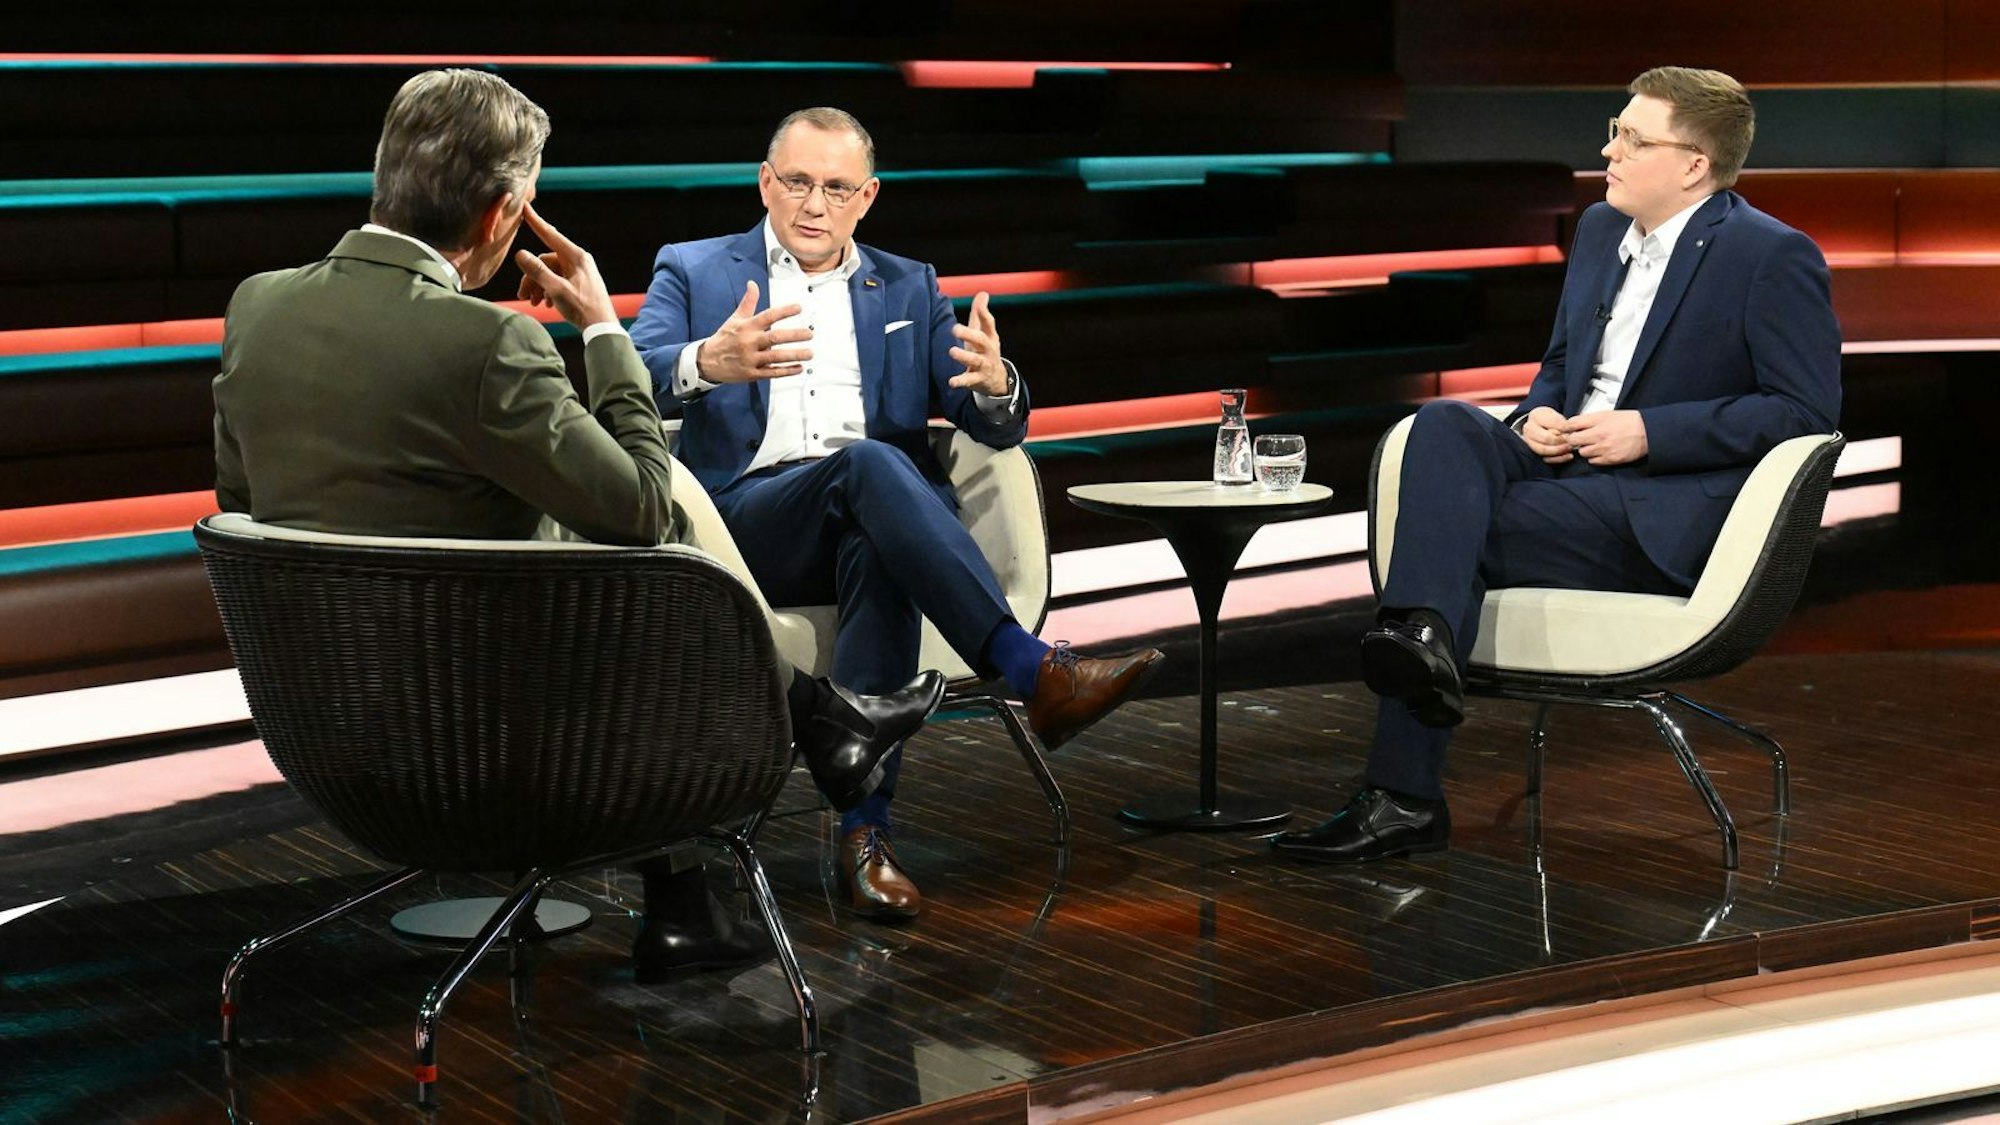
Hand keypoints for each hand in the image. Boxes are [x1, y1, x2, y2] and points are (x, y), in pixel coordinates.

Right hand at [512, 204, 617, 328]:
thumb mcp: (556, 289)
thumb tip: (520, 254)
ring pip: (550, 273)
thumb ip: (537, 271)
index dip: (536, 221)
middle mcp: (578, 261)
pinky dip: (549, 290)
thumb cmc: (582, 307)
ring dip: (538, 286)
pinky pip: (558, 281)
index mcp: (576, 257)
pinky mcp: (579, 284)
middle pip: (546, 261)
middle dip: (532, 277)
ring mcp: (579, 272)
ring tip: (533, 302)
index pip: (550, 234)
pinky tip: (546, 304)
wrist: (602, 328)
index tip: (525, 207)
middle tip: (522, 296)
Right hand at [694, 281, 812, 382]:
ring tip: (809, 353)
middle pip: (775, 337)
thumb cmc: (725, 338)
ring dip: (794, 355)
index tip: (799, 307)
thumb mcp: (735, 319)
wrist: (707, 361)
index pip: (767, 316)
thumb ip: (748, 302)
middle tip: (809, 334)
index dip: (784, 311)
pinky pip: (772, 373)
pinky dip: (787, 371)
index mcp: (746, 326)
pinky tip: (799, 368)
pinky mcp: (752, 374)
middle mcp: (749, 342)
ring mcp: (751, 359)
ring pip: (776, 357)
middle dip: (794, 335)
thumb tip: (752, 284)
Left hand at [946, 291, 1008, 394]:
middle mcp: (988, 350)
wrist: (996, 379)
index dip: (984, 314)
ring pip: (975, 360)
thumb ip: (980, 314)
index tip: (979, 305)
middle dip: (969, 334)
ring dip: (964, 356)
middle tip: (955, 329)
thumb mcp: (985, 333)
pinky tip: (951, 382)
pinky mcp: (977, 378)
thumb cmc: (985, 350)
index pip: (989, 323)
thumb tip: (983, 293)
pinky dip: (960, 381)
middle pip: (981, 340)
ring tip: (952, 351)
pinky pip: (969, 380)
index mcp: (989, 336)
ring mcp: (983, 365)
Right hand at [1517, 406, 1573, 463]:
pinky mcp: (1533, 452)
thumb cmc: (1551, 420)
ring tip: (1570, 448)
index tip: (1572, 430)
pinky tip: (1568, 456)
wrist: (1541, 425)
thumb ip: (1561, 423)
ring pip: (1544, 450)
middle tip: (1571, 441)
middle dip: (1561, 441)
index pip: (1552, 423)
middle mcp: (1529, 428)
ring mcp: (1529, 442)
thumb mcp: (1556, 415)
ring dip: (1560, 450)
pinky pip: (1545, 458)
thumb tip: (1568, 434)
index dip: (1565, 428)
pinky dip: (1558, 458)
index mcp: (1536, 415)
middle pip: (1546, 438)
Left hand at [1565, 409, 1648, 465]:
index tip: (1567, 429)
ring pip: (1582, 452)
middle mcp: (1599, 434)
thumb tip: (1574, 423)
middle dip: (1573, 439)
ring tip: (1593, 445)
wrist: (1647, 432)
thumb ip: (1590, 419)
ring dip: (1585, 449)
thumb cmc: (1629, 421)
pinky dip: (1594, 457)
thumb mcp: (1608, 414)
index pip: (1572, 424)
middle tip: (1578, 438)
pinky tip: (1600, 451)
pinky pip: (1592, 461)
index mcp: (1598, 420)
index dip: (1567, 427)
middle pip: (1572, 440)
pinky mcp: (1609, 459)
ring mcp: (1603, 448)